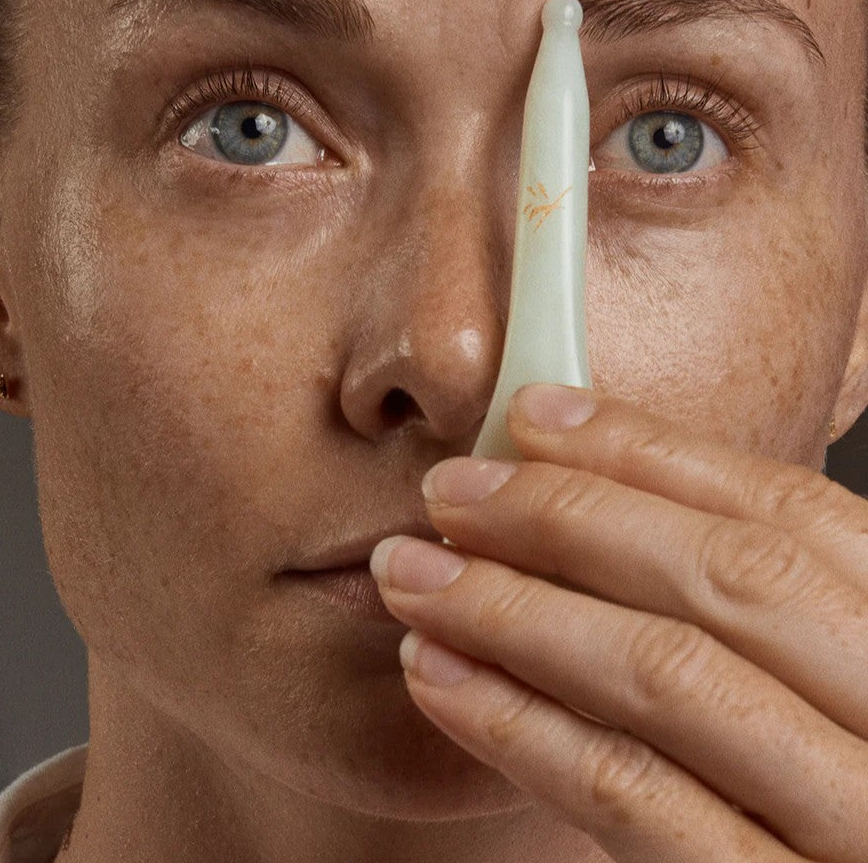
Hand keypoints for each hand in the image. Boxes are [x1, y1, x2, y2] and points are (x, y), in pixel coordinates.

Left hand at [369, 383, 867, 861]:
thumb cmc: (825, 784)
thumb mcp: (827, 678)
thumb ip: (749, 606)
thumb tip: (586, 494)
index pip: (790, 510)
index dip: (652, 450)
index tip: (535, 414)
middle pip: (727, 577)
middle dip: (564, 515)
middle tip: (447, 492)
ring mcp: (853, 824)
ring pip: (667, 675)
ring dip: (513, 610)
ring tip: (413, 577)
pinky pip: (633, 798)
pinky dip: (518, 725)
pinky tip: (440, 678)